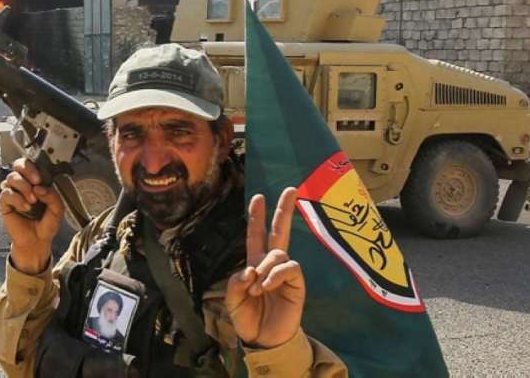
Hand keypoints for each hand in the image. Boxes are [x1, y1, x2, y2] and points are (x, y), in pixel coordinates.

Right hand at [0, 158, 64, 274]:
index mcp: (35, 182)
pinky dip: (17, 199)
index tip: (40, 178)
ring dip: (24, 187)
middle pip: (17, 165)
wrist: (37, 241)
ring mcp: (13, 193)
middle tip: (36, 182)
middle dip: (26, 171)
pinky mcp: (4, 203)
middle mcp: (23, 185)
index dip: (33, 167)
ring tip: (32, 201)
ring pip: (11, 178)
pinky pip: (6, 193)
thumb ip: (53, 196)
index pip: (30, 165)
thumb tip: (40, 187)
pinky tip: (25, 207)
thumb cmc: (46, 224)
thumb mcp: (57, 210)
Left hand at [225, 187, 304, 348]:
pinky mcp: (297, 284)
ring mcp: (285, 273)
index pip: (255, 236)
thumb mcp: (232, 300)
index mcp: (254, 264)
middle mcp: (271, 264)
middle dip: (283, 210)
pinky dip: (276, 274)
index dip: (257, 218)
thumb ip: (235, 283)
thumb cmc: (248, 318)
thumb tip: (249, 271)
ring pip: (278, 253)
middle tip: (290, 189)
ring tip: (257, 289)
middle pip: (279, 232)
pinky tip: (267, 286)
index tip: (258, 197)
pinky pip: (289, 268)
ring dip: (265, 267)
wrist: (263, 340)